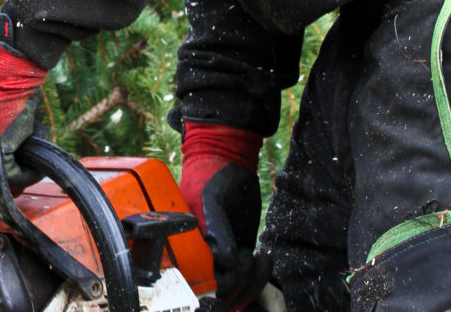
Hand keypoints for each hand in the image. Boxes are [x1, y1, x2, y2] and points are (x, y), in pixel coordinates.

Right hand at [180, 122, 269, 306]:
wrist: (226, 159)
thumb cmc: (213, 174)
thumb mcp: (211, 199)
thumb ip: (215, 228)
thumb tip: (221, 259)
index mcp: (186, 243)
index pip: (200, 280)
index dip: (217, 279)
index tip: (231, 260)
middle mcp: (201, 252)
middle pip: (219, 291)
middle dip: (237, 280)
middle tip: (246, 256)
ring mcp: (221, 255)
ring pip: (236, 289)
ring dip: (251, 279)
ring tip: (257, 258)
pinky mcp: (237, 251)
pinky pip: (248, 279)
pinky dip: (260, 276)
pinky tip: (264, 259)